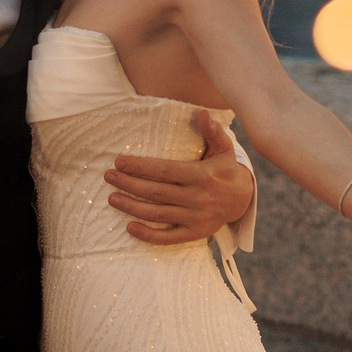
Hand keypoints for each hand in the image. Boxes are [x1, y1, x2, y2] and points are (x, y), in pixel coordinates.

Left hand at [105, 112, 257, 244]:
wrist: (243, 200)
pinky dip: (148, 235)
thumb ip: (213, 131)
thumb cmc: (226, 169)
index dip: (141, 167)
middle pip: (157, 192)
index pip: (165, 170)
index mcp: (202, 175)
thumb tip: (202, 113)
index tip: (120, 162)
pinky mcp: (195, 233)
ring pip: (158, 214)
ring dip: (132, 207)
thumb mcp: (224, 149)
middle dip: (129, 184)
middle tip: (108, 177)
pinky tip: (129, 227)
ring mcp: (196, 217)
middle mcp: (198, 197)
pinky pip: (169, 238)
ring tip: (112, 198)